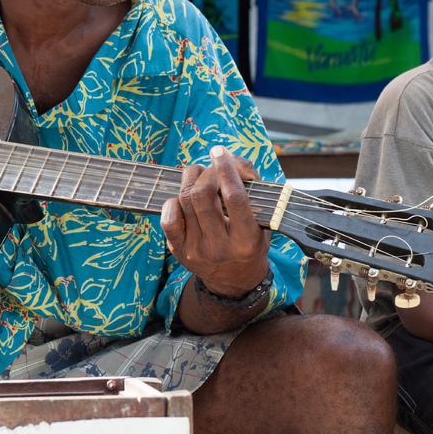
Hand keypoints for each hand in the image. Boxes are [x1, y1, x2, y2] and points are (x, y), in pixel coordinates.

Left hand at [160, 145, 269, 296]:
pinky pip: (168, 220)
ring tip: (199, 173)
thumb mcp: (264, 224)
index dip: (227, 169)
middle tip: (212, 165)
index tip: (221, 152)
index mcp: (247, 240)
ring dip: (190, 178)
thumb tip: (234, 162)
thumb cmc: (251, 245)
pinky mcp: (180, 251)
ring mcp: (197, 250)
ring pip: (184, 201)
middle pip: (203, 196)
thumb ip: (254, 194)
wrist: (235, 281)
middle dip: (207, 172)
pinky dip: (173, 201)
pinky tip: (182, 197)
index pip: (235, 197)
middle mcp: (220, 247)